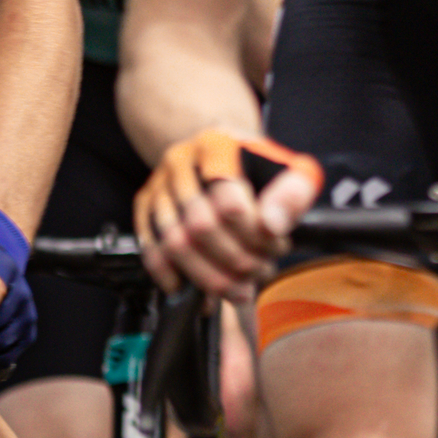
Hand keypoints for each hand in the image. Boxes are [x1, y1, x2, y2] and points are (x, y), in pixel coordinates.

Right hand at [135, 128, 320, 298]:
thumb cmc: (260, 166)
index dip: (255, 235)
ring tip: (240, 288)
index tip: (278, 245)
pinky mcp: (145, 202)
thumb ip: (293, 193)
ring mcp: (159, 182)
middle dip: (236, 260)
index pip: (230, 202)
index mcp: (218, 146)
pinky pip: (150, 247)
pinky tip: (200, 291)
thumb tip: (273, 225)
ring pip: (176, 242)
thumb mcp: (290, 170)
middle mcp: (181, 160)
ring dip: (211, 276)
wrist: (224, 153)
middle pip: (201, 226)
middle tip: (261, 271)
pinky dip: (173, 275)